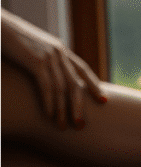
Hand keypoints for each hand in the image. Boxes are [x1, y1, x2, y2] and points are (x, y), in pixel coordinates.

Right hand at [2, 9, 106, 128]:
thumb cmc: (12, 40)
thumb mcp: (34, 49)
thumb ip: (46, 61)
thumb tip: (52, 77)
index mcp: (60, 49)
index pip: (83, 70)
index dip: (95, 85)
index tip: (104, 100)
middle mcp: (58, 52)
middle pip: (76, 84)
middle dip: (79, 106)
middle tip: (81, 125)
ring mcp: (48, 56)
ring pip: (62, 88)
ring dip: (63, 109)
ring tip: (63, 125)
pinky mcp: (36, 61)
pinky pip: (47, 86)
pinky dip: (49, 102)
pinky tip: (49, 115)